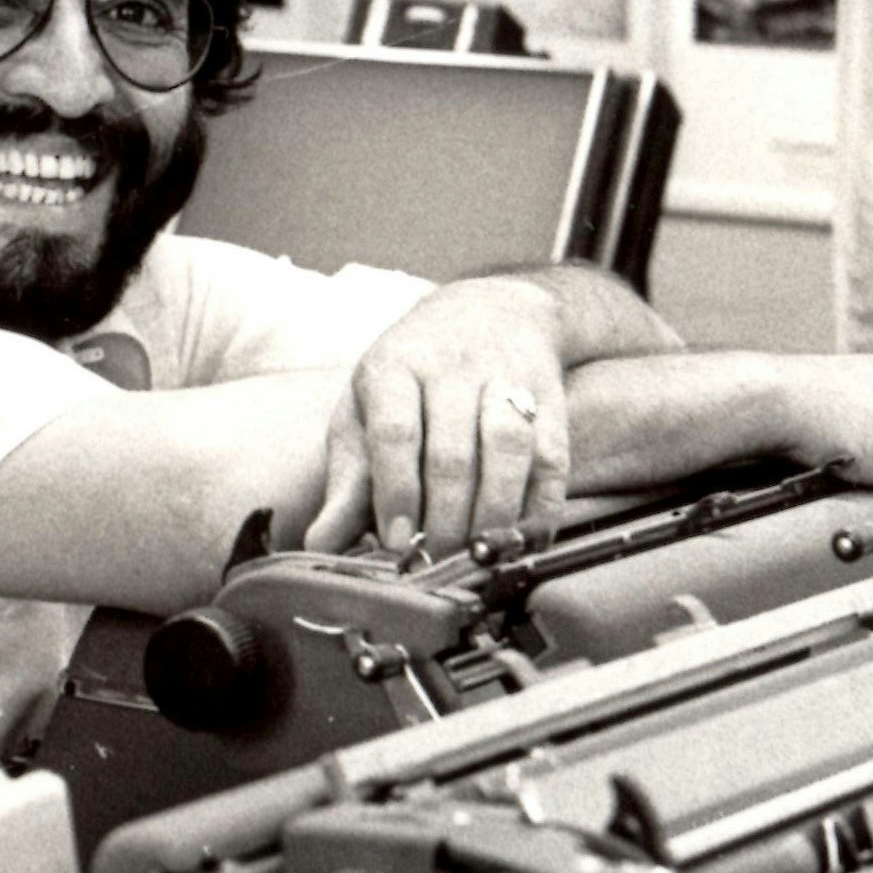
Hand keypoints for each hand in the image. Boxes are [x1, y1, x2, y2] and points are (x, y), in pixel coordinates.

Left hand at [304, 278, 573, 556]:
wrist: (491, 310)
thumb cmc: (411, 374)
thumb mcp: (364, 410)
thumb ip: (347, 480)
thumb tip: (321, 544)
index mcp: (395, 367)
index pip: (396, 431)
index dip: (397, 491)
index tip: (396, 541)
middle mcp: (452, 367)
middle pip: (453, 453)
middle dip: (444, 519)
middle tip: (434, 562)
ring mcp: (506, 380)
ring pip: (507, 452)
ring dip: (493, 514)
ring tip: (475, 556)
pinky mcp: (549, 399)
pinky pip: (551, 459)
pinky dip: (542, 508)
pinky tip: (523, 542)